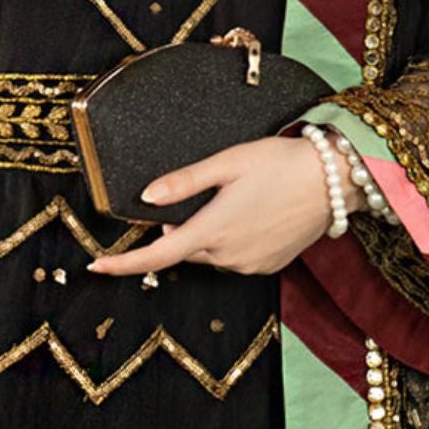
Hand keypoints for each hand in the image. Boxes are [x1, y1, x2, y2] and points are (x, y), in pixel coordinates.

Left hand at [86, 133, 362, 277]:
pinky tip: (251, 213)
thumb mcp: (228, 162)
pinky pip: (234, 258)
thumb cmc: (281, 162)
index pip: (156, 255)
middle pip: (184, 249)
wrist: (334, 181)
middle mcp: (228, 256)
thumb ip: (185, 181)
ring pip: (209, 253)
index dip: (122, 264)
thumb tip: (147, 197)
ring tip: (234, 197)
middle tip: (200, 194)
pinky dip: (230, 240)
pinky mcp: (268, 266)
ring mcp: (249, 265)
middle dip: (178, 230)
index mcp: (212, 229)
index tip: (94, 267)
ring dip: (206, 233)